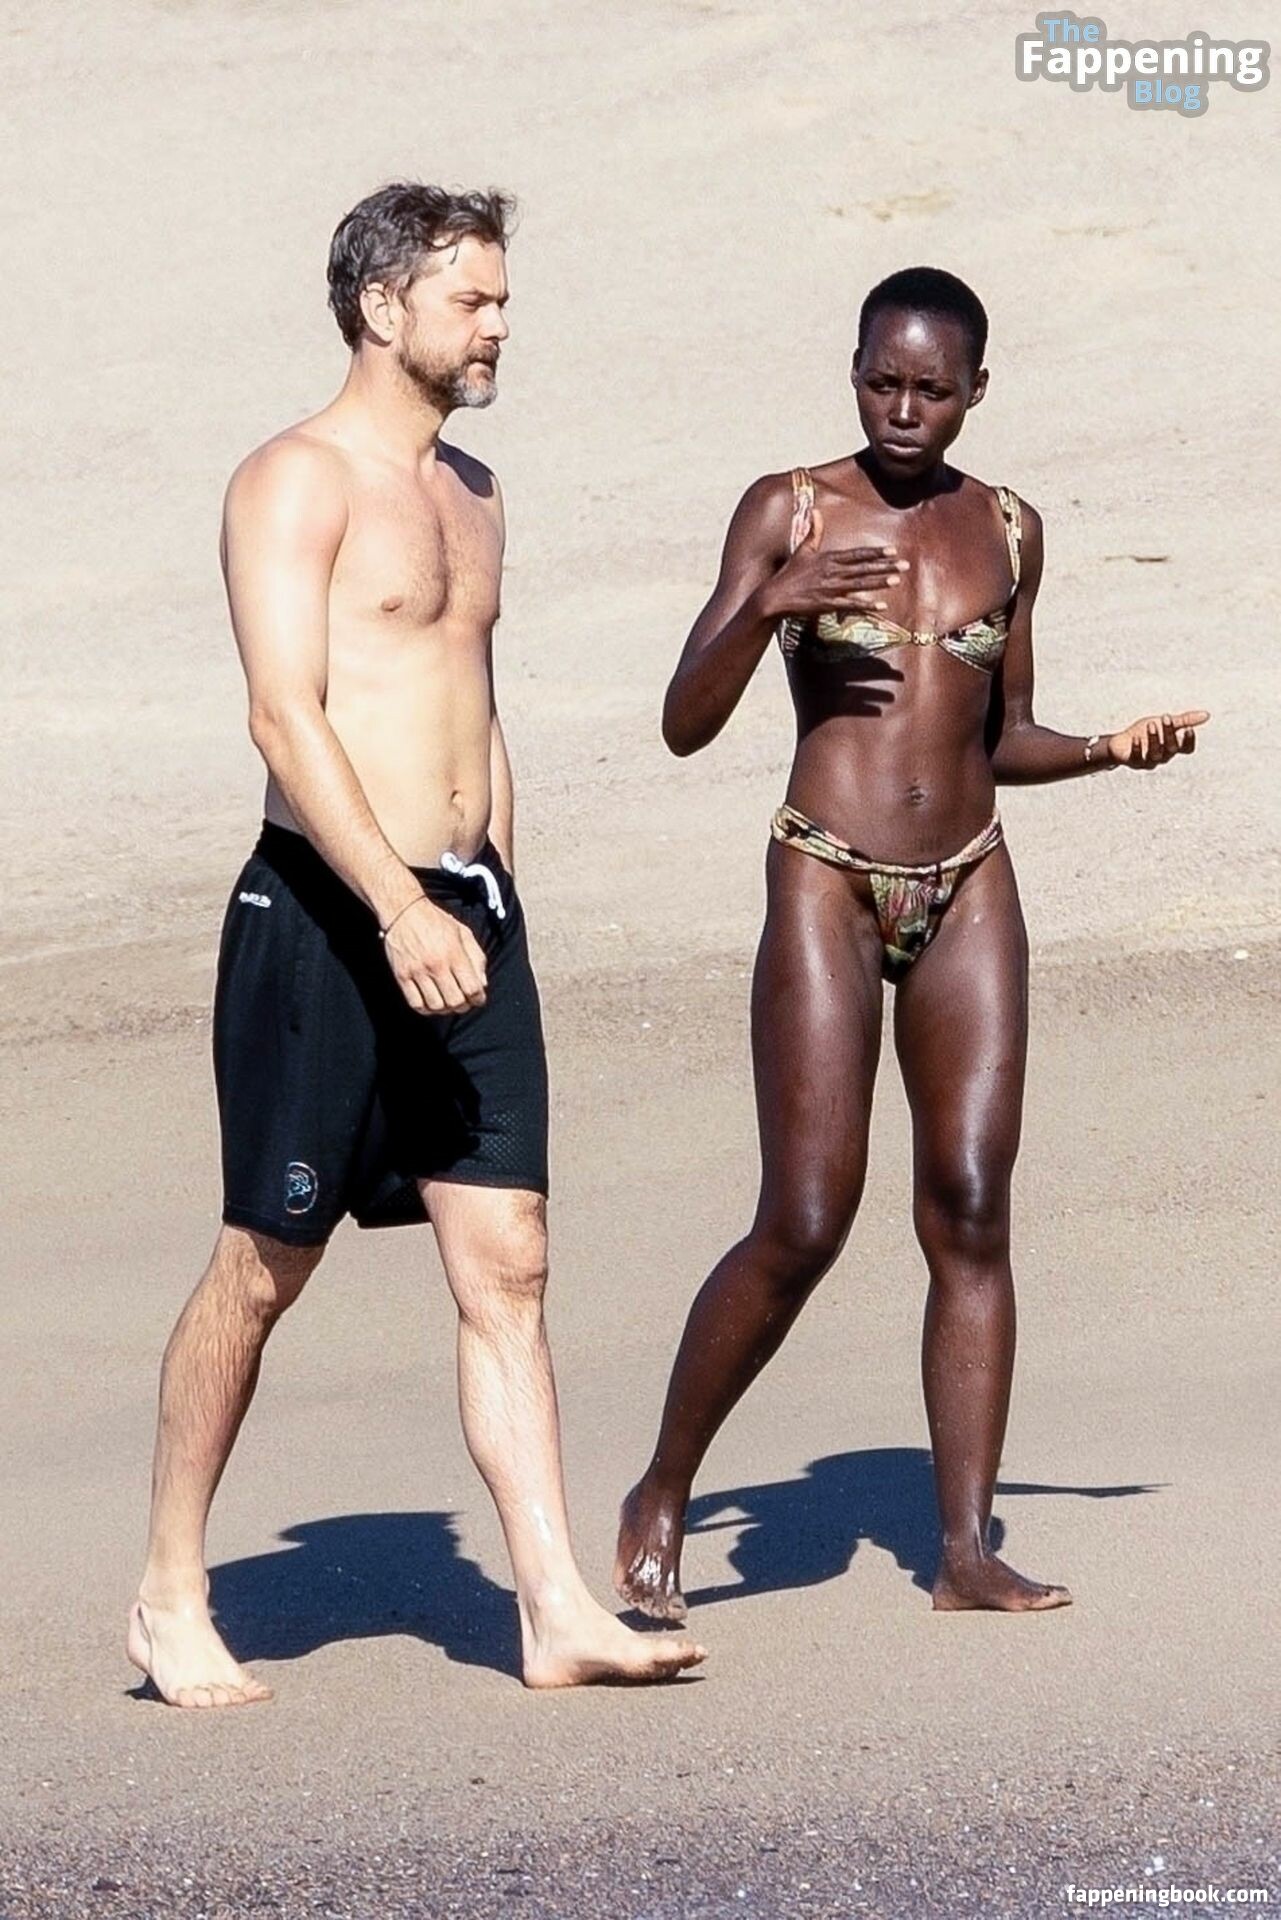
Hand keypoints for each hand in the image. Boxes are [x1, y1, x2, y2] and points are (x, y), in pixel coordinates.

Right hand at [383, 894, 487, 1012]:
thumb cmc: (435, 921)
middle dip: (464, 1006)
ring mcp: (417, 971)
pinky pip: (416, 1003)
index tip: (478, 998)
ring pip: (436, 1006)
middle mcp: (436, 964)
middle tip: (464, 1002)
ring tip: (447, 1002)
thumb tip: (482, 984)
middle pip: (455, 1001)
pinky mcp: (402, 975)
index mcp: (454, 953)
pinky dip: (426, 1009)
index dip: (478, 998)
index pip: (472, 988)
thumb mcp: (463, 932)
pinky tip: (431, 1003)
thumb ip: (476, 957)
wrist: (404, 911)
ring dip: (445, 1009)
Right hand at [760, 506, 905, 620]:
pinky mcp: (828, 605)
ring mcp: (831, 589)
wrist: (775, 596)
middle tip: (904, 565)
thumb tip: (816, 511)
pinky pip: (851, 605)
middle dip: (885, 566)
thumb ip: (813, 531)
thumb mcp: (802, 550)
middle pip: (863, 568)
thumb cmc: (789, 574)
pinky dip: (866, 605)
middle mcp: (832, 573)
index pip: (857, 554)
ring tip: (896, 580)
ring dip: (879, 583)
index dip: (875, 552)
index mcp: (828, 559)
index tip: (892, 550)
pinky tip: (881, 606)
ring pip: (860, 585)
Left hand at [1106, 709, 1208, 768]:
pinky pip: (1137, 758)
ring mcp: (1148, 761)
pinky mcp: (1134, 762)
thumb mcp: (1164, 723)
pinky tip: (1136, 739)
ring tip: (1151, 725)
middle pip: (1171, 749)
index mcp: (1172, 748)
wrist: (1120, 742)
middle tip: (1165, 717)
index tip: (1188, 729)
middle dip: (1169, 733)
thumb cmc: (1144, 732)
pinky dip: (1137, 749)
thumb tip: (1207, 715)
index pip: (1187, 749)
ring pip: (1155, 755)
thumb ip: (1184, 720)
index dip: (1189, 741)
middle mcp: (1163, 757)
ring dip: (1154, 739)